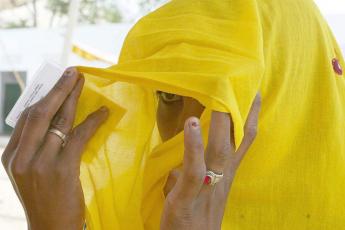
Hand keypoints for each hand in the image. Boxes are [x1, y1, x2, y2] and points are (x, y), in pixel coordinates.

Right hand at [1, 68, 108, 229]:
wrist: (51, 229)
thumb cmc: (44, 199)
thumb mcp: (31, 172)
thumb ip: (36, 147)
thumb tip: (54, 119)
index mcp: (11, 156)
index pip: (27, 117)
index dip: (44, 96)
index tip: (58, 82)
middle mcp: (21, 157)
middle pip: (40, 112)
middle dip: (58, 89)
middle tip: (73, 72)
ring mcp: (40, 164)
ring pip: (58, 121)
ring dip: (73, 98)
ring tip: (83, 82)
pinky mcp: (61, 171)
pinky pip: (78, 137)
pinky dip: (92, 122)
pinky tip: (103, 113)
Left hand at [161, 93, 260, 229]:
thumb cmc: (195, 218)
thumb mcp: (204, 191)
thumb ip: (201, 170)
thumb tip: (190, 153)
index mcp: (225, 175)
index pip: (242, 142)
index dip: (249, 119)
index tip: (253, 96)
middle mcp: (222, 177)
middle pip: (236, 140)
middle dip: (242, 111)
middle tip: (244, 83)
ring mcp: (207, 186)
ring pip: (219, 148)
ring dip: (222, 120)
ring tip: (220, 92)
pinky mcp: (187, 196)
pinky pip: (193, 167)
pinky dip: (194, 144)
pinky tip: (193, 123)